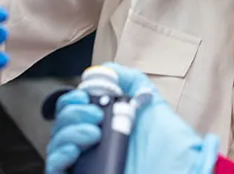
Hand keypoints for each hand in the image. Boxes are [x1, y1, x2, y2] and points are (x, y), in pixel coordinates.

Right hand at [45, 63, 218, 173]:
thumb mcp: (151, 104)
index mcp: (104, 125)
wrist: (179, 173)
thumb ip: (130, 80)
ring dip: (69, 132)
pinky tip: (74, 150)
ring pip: (56, 144)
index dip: (72, 99)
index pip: (72, 109)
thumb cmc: (171, 145)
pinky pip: (54, 168)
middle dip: (72, 113)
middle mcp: (91, 144)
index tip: (85, 95)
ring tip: (95, 134)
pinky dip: (59, 156)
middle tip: (96, 115)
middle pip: (61, 124)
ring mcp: (86, 164)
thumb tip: (105, 69)